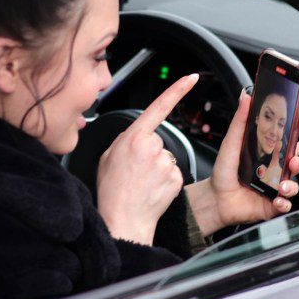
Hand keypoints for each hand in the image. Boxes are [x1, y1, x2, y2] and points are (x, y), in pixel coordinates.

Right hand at [97, 74, 198, 244]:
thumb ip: (124, 140)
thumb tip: (135, 136)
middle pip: (158, 139)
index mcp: (133, 138)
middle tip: (135, 171)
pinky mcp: (177, 177)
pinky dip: (165, 179)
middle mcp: (152, 147)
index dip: (177, 89)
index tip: (191, 78)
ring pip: (167, 157)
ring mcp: (166, 163)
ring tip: (142, 182)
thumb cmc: (113, 191)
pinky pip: (174, 171)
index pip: (159, 106)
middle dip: (150, 152)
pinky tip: (153, 189)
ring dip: (158, 167)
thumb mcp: (107, 157)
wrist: (123, 220)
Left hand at [186, 89, 298, 236]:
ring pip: (294, 185)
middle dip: (298, 162)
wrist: (214, 199)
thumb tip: (245, 96)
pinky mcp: (271, 206)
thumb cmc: (223, 171)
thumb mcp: (231, 143)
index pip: (288, 146)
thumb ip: (240, 121)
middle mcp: (273, 172)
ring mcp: (274, 189)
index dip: (294, 142)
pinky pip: (286, 205)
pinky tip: (277, 201)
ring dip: (292, 185)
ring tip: (282, 186)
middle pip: (295, 165)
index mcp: (267, 155)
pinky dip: (285, 203)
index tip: (294, 139)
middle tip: (292, 161)